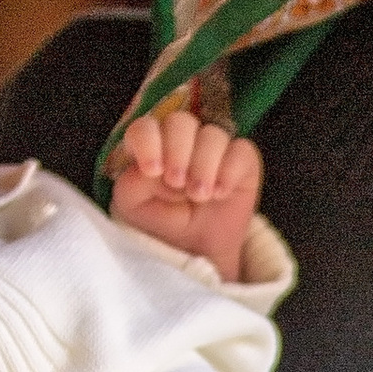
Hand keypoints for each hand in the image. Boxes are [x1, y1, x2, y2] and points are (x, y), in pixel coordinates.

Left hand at [108, 113, 263, 280]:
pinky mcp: (240, 160)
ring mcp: (213, 147)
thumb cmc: (163, 223)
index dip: (148, 141)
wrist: (198, 249)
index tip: (152, 170)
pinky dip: (229, 171)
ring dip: (204, 166)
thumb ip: (132, 183)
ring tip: (200, 196)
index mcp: (152, 146)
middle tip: (177, 183)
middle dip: (178, 151)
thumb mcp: (133, 208)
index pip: (146, 127)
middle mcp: (182, 140)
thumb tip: (149, 168)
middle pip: (180, 122)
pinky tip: (220, 193)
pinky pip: (241, 150)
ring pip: (212, 135)